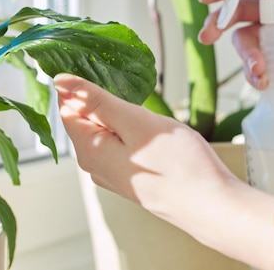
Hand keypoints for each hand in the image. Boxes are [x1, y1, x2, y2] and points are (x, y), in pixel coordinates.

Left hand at [54, 73, 238, 226]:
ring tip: (143, 106)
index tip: (100, 66)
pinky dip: (128, 128)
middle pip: (84, 119)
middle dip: (101, 98)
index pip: (66, 107)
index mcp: (88, 150)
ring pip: (104, 130)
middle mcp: (94, 165)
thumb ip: (96, 101)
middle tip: (130, 86)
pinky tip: (150, 127)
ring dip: (118, 113)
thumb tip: (61, 81)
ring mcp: (112, 173)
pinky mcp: (130, 176)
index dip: (78, 84)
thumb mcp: (135, 121)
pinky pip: (119, 143)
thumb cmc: (179, 164)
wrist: (212, 206)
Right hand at [198, 0, 273, 114]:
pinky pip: (251, 66)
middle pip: (235, 13)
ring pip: (242, 41)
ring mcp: (273, 40)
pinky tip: (266, 79)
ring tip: (259, 68)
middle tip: (207, 35)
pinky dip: (253, 74)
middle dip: (217, 24)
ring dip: (245, 56)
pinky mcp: (273, 63)